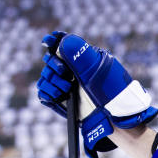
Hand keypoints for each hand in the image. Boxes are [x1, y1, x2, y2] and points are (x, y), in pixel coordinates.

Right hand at [36, 31, 157, 157]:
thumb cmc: (110, 92)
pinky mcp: (60, 101)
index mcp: (81, 59)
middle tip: (65, 74)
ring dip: (52, 81)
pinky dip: (48, 93)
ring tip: (67, 89)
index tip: (48, 42)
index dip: (53, 42)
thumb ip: (79, 54)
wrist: (113, 118)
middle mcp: (72, 71)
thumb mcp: (97, 70)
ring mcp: (65, 86)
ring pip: (46, 77)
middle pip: (50, 61)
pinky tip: (60, 96)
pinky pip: (44, 93)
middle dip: (55, 66)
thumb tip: (62, 39)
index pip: (61, 44)